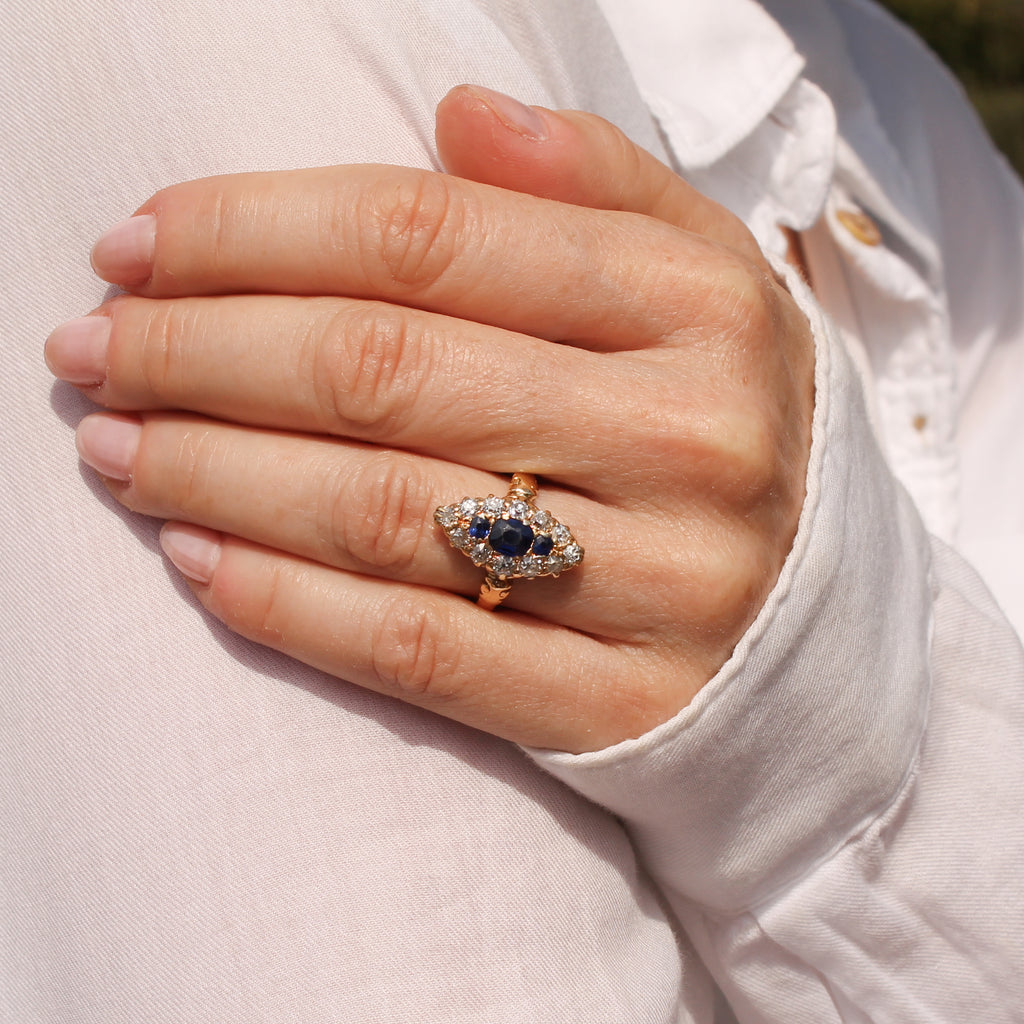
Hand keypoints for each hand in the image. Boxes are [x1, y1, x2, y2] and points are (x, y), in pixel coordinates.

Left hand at [45, 86, 814, 752]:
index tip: (138, 244)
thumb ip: (595, 184)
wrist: (819, 626)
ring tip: (116, 448)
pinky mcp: (617, 702)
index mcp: (700, 309)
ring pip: (385, 514)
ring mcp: (658, 583)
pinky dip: (291, 607)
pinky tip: (199, 563)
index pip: (430, 239)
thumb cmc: (732, 427)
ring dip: (216, 474)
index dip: (256, 232)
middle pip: (385, 372)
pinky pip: (427, 652)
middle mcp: (686, 440)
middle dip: (200, 351)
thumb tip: (454, 113)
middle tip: (91, 349)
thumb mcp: (704, 282)